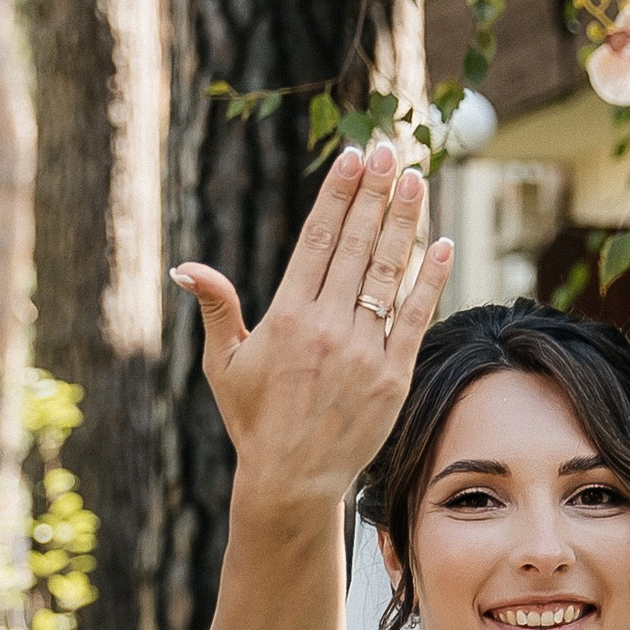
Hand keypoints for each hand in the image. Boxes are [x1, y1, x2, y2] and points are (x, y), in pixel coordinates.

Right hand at [173, 141, 451, 515]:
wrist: (293, 479)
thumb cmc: (254, 419)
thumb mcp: (223, 364)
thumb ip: (216, 308)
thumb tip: (187, 267)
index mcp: (287, 317)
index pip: (319, 239)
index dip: (339, 195)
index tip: (355, 158)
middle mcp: (328, 326)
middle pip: (359, 244)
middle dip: (377, 193)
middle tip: (392, 150)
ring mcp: (365, 350)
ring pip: (390, 272)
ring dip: (405, 221)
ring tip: (417, 180)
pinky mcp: (393, 375)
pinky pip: (416, 316)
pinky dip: (431, 278)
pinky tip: (442, 243)